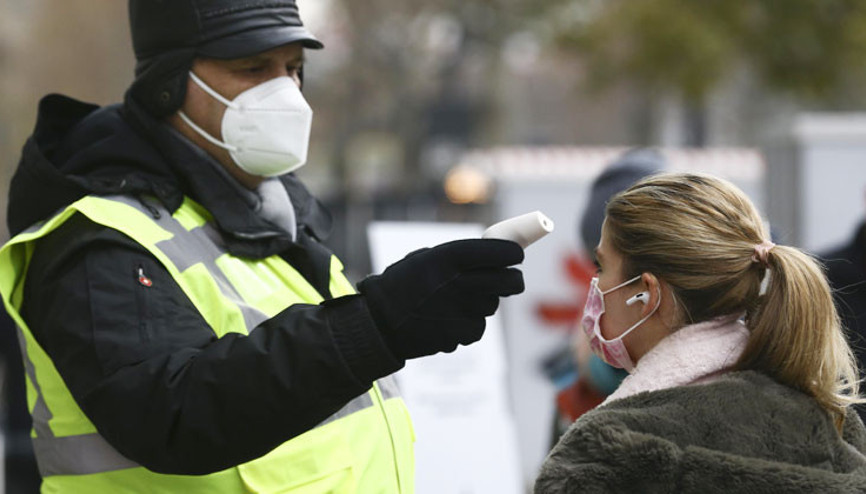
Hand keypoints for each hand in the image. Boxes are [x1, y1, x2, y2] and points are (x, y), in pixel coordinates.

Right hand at [358, 239, 524, 359]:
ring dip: (483, 302)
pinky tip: (449, 320)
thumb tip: (493, 255)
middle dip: (513, 279)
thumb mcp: (424, 259)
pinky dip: (469, 324)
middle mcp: (457, 283)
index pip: (497, 252)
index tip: (516, 254)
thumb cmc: (400, 286)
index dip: (512, 253)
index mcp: (447, 258)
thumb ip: (456, 257)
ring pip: (492, 305)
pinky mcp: (459, 334)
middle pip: (508, 281)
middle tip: (512, 279)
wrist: (377, 324)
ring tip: (458, 301)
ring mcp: (460, 311)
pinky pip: (478, 326)